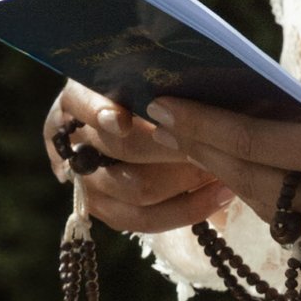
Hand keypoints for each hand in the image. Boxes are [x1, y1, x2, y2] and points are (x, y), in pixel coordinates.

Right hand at [43, 81, 230, 235]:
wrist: (145, 136)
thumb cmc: (152, 96)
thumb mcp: (145, 79)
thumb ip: (154, 81)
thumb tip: (190, 80)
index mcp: (75, 101)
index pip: (80, 103)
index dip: (99, 111)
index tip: (123, 119)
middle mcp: (76, 145)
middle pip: (120, 150)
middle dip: (169, 147)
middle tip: (211, 140)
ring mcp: (90, 185)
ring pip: (139, 191)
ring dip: (188, 179)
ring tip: (225, 166)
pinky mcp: (112, 215)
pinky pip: (150, 220)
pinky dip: (191, 208)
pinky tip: (224, 193)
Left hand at [141, 70, 300, 269]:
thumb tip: (260, 108)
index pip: (252, 141)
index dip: (200, 124)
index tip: (161, 107)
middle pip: (256, 184)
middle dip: (213, 155)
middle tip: (177, 127)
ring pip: (282, 214)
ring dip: (251, 184)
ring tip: (223, 152)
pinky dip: (295, 205)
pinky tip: (283, 181)